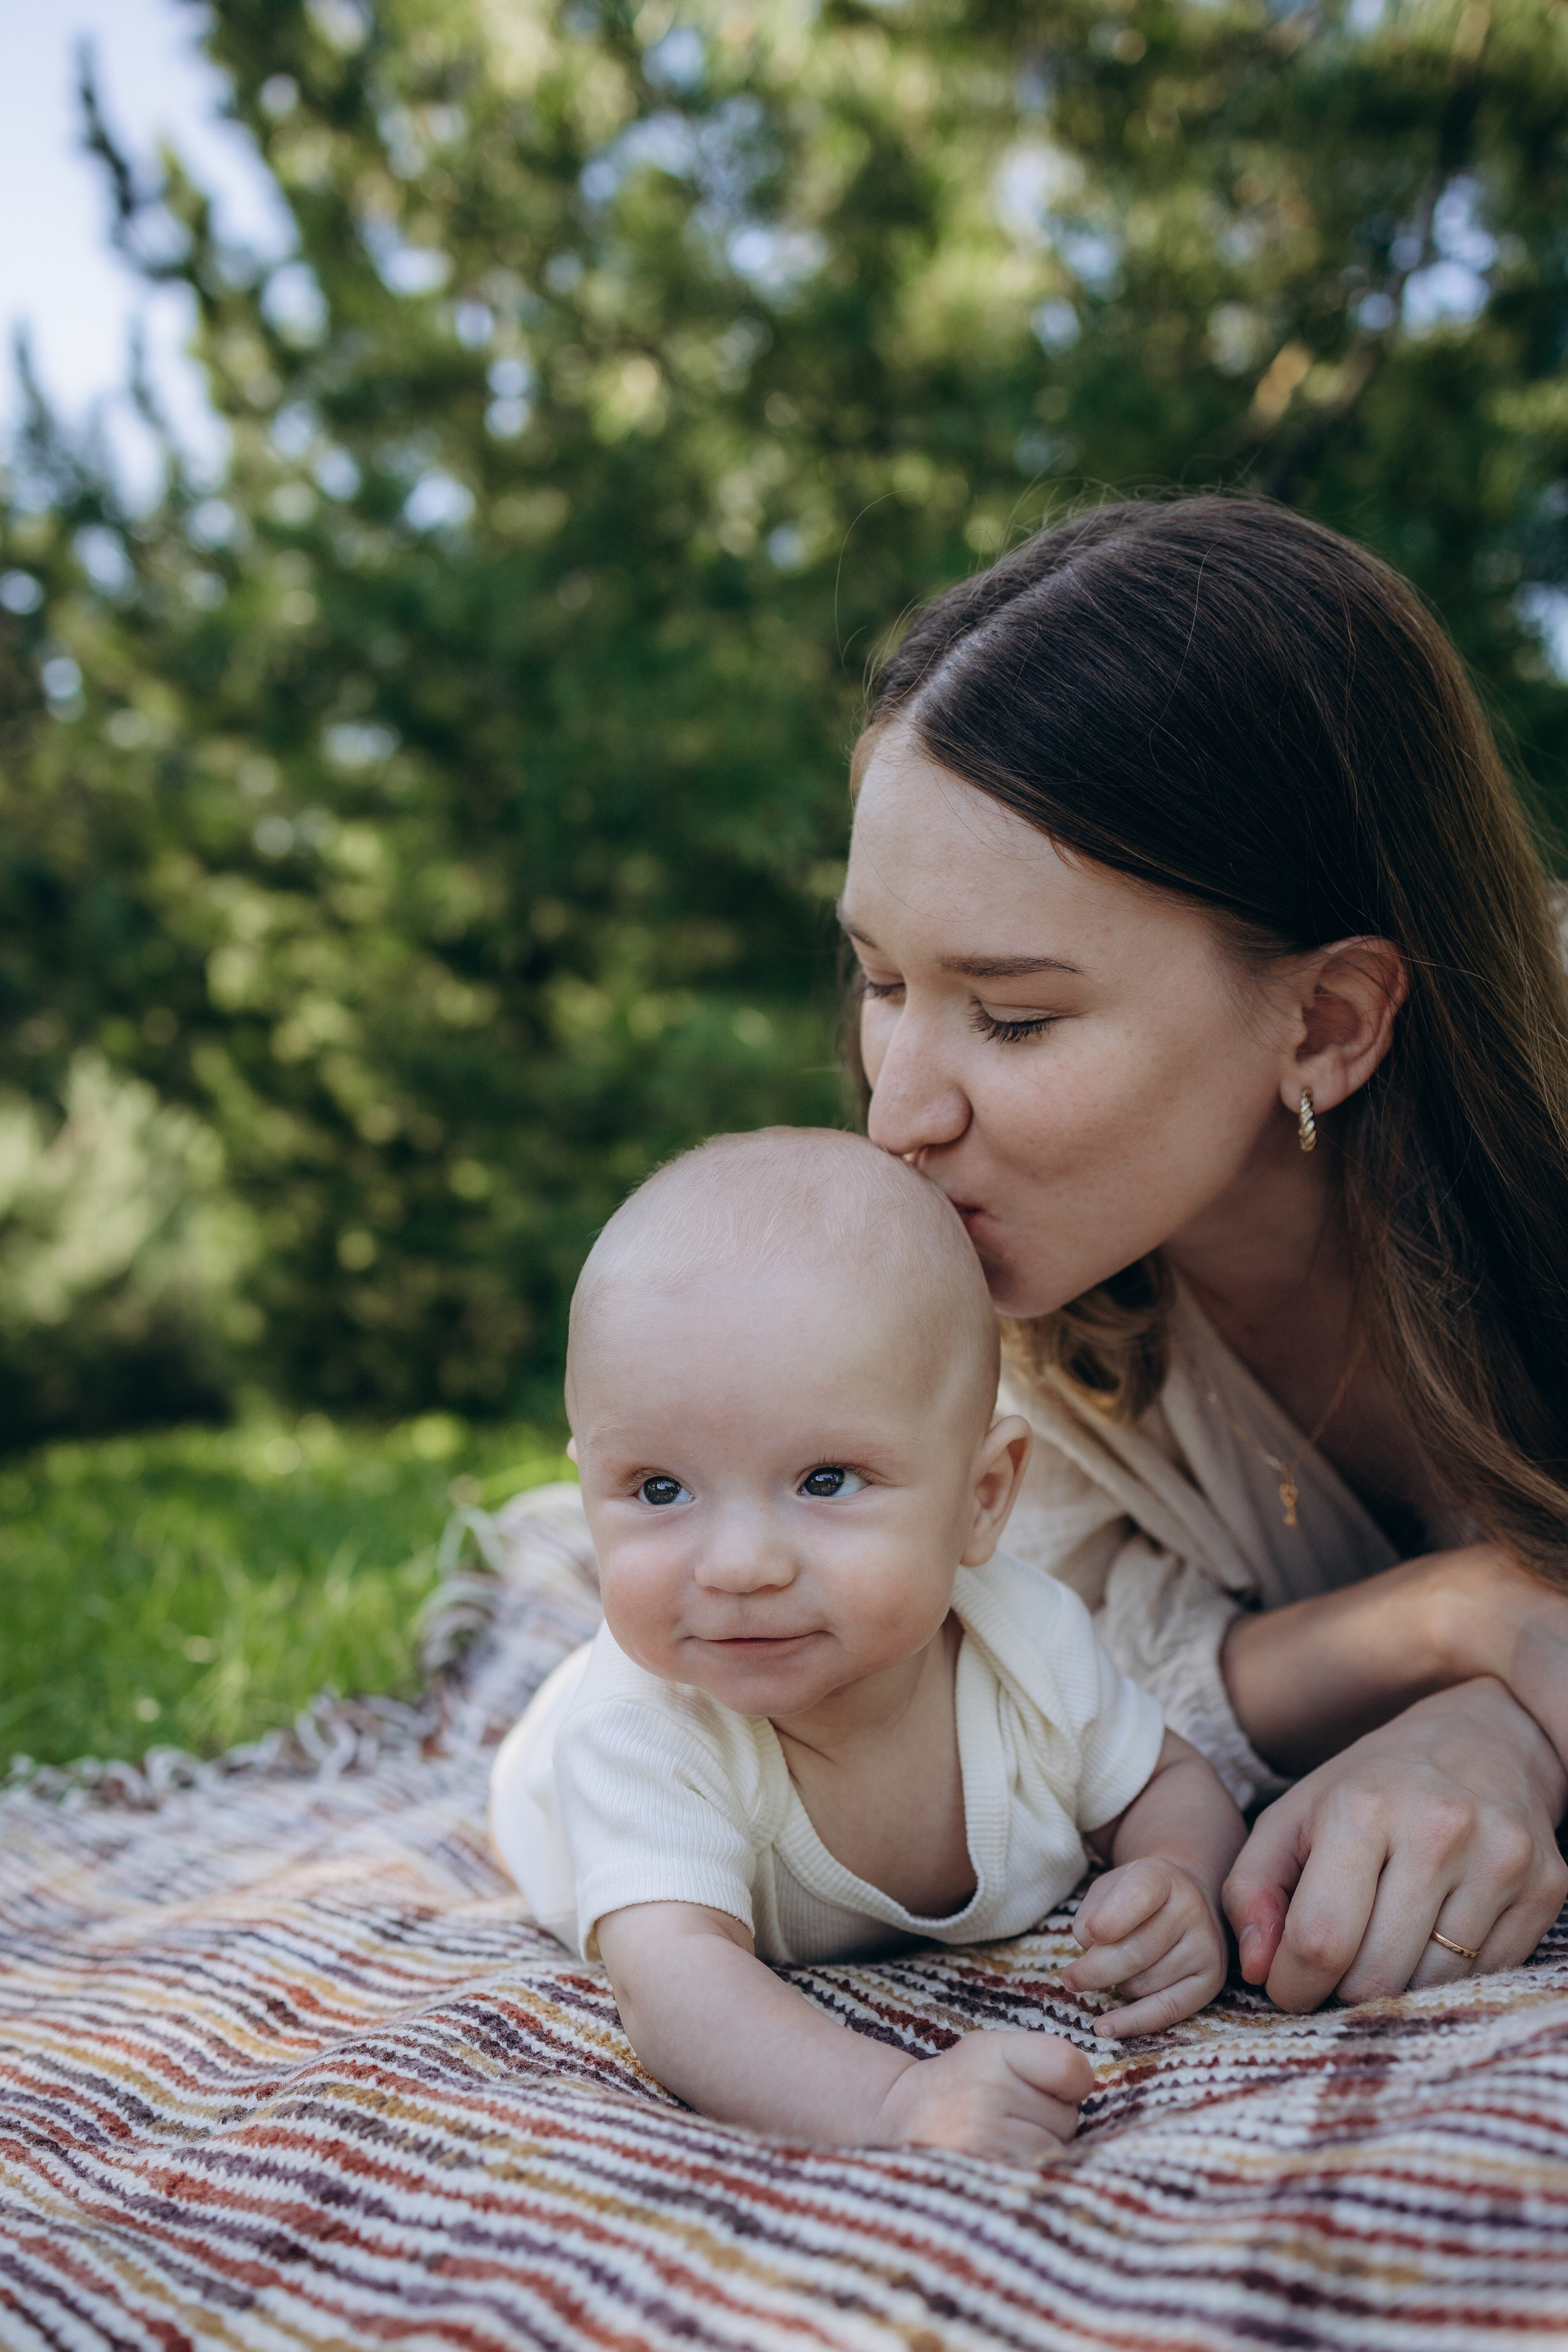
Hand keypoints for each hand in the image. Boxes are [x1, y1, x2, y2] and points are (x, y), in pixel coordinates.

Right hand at [874, 2031, 1092, 2164]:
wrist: (904, 2118)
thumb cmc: (965, 2082)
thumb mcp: (996, 2049)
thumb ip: (1046, 2060)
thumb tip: (1096, 2094)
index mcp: (993, 2052)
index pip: (1070, 2068)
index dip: (1069, 2083)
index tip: (1051, 2086)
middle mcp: (986, 2094)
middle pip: (1067, 2118)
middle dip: (1049, 2122)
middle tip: (1008, 2117)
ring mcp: (982, 2141)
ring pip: (1054, 2153)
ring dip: (1040, 2153)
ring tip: (1001, 2141)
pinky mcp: (982, 2179)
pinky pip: (1037, 2181)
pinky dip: (1030, 2178)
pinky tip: (1003, 2163)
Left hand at [1062, 1857, 1227, 2036]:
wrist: (1186, 1899)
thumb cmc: (1134, 1898)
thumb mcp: (1108, 1887)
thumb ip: (1092, 1914)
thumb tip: (1090, 1953)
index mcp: (1161, 1877)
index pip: (1138, 1895)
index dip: (1109, 1919)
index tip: (1089, 1935)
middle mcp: (1191, 1909)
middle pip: (1135, 1952)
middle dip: (1094, 1970)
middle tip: (1070, 1977)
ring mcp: (1206, 1947)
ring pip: (1143, 1984)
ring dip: (1115, 1984)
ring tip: (1115, 1969)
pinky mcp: (1210, 1981)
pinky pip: (1165, 2011)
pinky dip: (1132, 2022)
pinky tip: (1106, 2027)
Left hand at [1224, 1677, 1567, 2011]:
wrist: (1483, 1737)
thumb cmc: (1371, 1787)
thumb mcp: (1293, 1816)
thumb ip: (1252, 1890)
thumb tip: (1255, 1968)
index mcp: (1363, 1808)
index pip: (1320, 1940)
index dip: (1292, 1984)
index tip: (1285, 1984)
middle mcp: (1439, 1830)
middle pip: (1376, 1975)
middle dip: (1341, 1989)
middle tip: (1334, 1966)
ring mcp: (1502, 1860)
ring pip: (1432, 1987)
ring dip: (1396, 1986)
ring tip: (1382, 1943)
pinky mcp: (1547, 1886)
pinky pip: (1487, 1976)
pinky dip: (1450, 1974)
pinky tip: (1434, 1932)